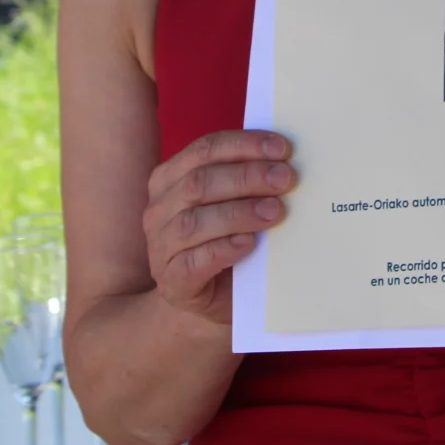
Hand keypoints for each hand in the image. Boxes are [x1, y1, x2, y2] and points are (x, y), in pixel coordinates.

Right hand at [141, 130, 294, 325]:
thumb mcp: (230, 203)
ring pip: (193, 222)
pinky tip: (249, 243)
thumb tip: (284, 162)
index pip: (204, 150)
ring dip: (239, 213)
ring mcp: (161, 246)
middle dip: (246, 176)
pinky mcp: (172, 281)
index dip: (243, 145)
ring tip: (275, 211)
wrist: (210, 299)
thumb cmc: (225, 240)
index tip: (281, 148)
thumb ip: (245, 182)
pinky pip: (194, 262)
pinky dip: (224, 249)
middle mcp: (159, 209)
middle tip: (285, 178)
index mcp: (169, 178)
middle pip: (199, 182)